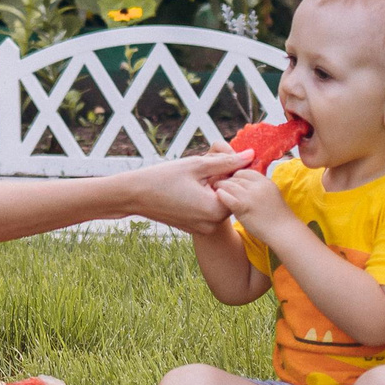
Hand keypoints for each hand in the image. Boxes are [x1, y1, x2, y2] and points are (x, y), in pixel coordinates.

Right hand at [130, 150, 246, 232]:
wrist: (133, 195)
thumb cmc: (163, 177)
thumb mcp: (197, 165)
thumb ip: (227, 161)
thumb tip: (251, 155)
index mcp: (216, 210)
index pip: (238, 186)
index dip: (227, 169)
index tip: (209, 162)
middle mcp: (212, 224)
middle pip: (229, 195)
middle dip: (220, 178)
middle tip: (198, 169)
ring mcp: (203, 228)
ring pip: (217, 201)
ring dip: (210, 187)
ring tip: (190, 180)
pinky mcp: (194, 228)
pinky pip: (207, 210)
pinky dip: (202, 197)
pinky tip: (185, 189)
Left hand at [216, 161, 292, 233]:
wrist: (284, 231)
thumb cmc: (278, 217)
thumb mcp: (271, 194)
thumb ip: (259, 187)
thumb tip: (244, 183)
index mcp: (265, 182)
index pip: (245, 171)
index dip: (235, 175)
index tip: (230, 181)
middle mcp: (258, 186)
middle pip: (236, 177)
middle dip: (227, 180)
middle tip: (219, 184)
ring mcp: (250, 195)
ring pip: (229, 184)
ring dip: (221, 186)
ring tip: (216, 190)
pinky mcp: (243, 206)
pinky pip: (227, 196)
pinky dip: (221, 195)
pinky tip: (218, 196)